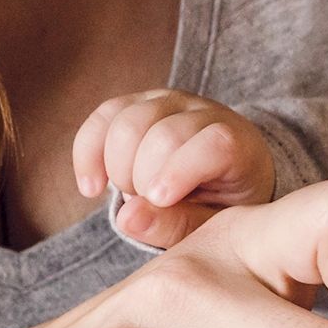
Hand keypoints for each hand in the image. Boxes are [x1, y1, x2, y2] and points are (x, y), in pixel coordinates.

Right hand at [76, 89, 276, 250]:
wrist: (219, 174)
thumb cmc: (219, 204)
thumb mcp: (212, 225)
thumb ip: (176, 225)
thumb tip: (126, 218)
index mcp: (238, 143)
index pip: (214, 143)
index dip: (181, 170)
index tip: (158, 199)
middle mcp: (204, 113)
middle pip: (163, 134)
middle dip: (145, 180)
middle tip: (151, 206)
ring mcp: (168, 101)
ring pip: (128, 122)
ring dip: (118, 169)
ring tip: (133, 195)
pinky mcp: (136, 102)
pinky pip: (102, 117)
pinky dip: (88, 154)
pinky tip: (92, 189)